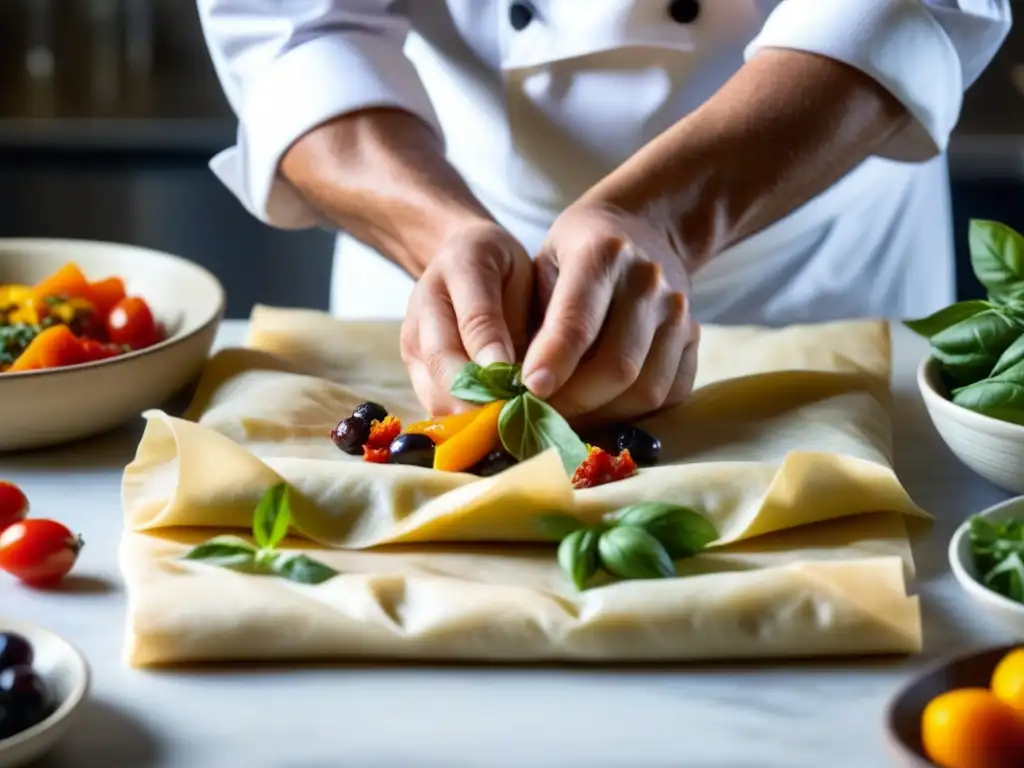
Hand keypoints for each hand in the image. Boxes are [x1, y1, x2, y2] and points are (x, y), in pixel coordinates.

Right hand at [401, 220, 532, 415]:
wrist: (459, 256)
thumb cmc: (505, 269)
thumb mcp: (524, 277)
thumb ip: (519, 322)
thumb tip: (526, 381)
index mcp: (461, 265)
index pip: (476, 318)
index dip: (496, 356)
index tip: (519, 385)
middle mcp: (425, 302)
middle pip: (444, 362)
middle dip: (480, 400)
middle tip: (516, 424)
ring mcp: (412, 336)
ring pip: (433, 390)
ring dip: (469, 418)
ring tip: (506, 434)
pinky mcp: (412, 365)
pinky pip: (433, 402)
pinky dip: (460, 422)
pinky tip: (490, 432)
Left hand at [521, 203, 699, 423]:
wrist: (643, 229)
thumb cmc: (574, 253)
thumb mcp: (541, 265)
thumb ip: (531, 320)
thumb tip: (506, 385)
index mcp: (602, 254)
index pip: (578, 321)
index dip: (554, 361)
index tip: (528, 391)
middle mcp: (648, 282)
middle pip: (618, 365)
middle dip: (575, 402)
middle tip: (540, 418)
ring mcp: (678, 311)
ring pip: (647, 388)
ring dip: (604, 416)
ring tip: (568, 420)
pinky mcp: (695, 337)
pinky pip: (672, 394)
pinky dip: (637, 415)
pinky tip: (604, 411)